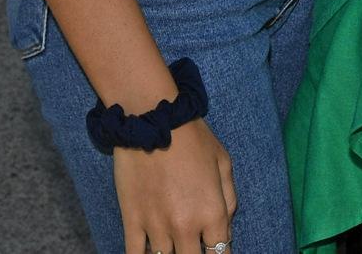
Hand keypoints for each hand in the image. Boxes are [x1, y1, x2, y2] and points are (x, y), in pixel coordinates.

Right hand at [113, 119, 235, 253]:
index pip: (220, 253)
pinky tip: (150, 253)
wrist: (153, 120)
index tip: (213, 249)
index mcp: (212, 213)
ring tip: (173, 245)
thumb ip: (229, 199)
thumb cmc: (192, 138)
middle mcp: (186, 227)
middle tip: (193, 246)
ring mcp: (156, 226)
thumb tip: (225, 228)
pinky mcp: (132, 221)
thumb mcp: (223, 163)